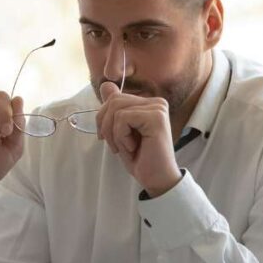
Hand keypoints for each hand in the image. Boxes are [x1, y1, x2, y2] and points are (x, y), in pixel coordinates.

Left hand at [96, 82, 180, 196]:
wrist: (156, 179)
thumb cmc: (141, 159)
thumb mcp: (120, 131)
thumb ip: (115, 107)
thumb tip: (106, 84)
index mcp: (148, 103)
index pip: (114, 97)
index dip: (104, 118)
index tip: (110, 138)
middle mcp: (156, 102)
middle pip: (113, 100)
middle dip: (106, 126)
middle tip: (116, 146)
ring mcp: (158, 108)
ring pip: (116, 108)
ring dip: (114, 133)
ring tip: (127, 147)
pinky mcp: (156, 117)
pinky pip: (123, 118)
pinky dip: (121, 136)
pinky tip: (134, 147)